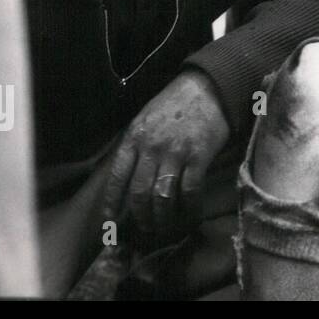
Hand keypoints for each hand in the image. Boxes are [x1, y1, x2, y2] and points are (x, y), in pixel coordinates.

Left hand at [102, 69, 230, 237]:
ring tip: (165, 229)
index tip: (110, 224)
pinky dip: (190, 207)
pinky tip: (190, 214)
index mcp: (134, 138)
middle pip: (140, 193)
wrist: (208, 87)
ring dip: (163, 218)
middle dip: (141, 218)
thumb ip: (136, 147)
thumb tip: (129, 180)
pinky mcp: (199, 156)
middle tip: (145, 230)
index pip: (117, 178)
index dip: (112, 204)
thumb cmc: (175, 104)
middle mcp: (151, 147)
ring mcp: (176, 152)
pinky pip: (190, 190)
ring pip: (163, 196)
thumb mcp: (145, 120)